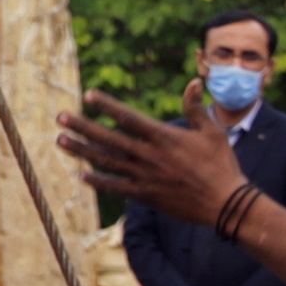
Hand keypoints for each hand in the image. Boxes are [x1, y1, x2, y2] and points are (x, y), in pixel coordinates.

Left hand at [60, 90, 241, 230]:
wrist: (226, 203)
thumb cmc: (222, 165)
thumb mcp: (212, 131)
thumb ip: (197, 107)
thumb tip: (194, 82)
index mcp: (164, 137)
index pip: (128, 117)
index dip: (107, 106)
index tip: (88, 95)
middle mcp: (149, 155)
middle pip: (109, 138)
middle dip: (82, 127)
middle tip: (60, 117)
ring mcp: (145, 176)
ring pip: (106, 161)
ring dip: (81, 151)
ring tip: (60, 141)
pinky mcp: (145, 195)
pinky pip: (116, 187)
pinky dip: (99, 181)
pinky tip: (83, 175)